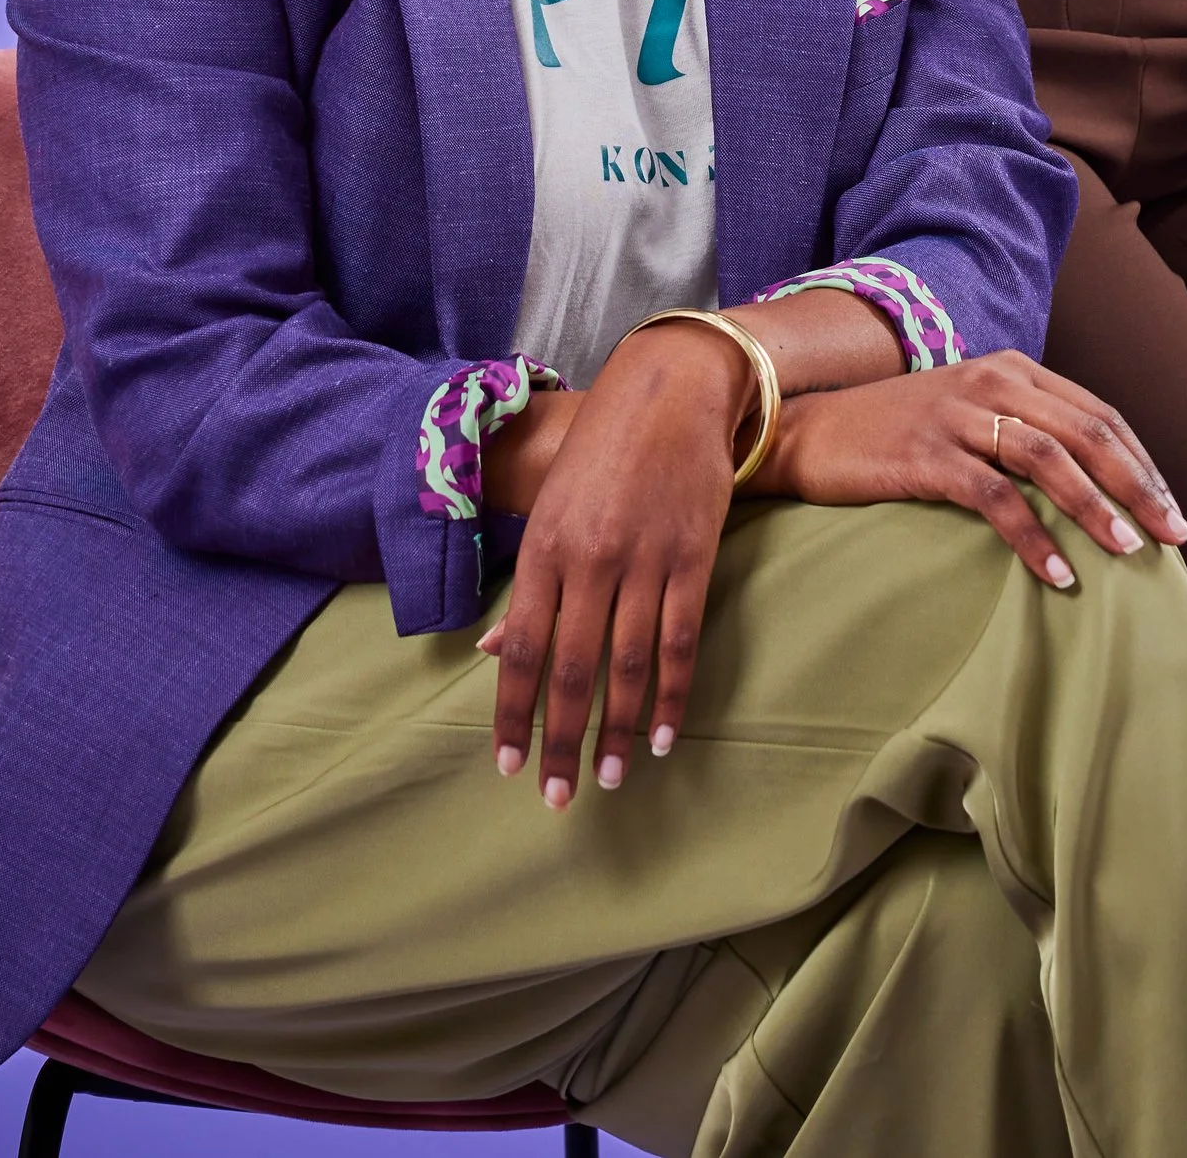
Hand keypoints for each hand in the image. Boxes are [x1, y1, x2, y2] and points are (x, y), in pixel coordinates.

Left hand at [479, 321, 742, 806]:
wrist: (671, 390)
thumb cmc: (601, 450)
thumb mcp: (551, 508)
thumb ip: (529, 585)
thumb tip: (494, 653)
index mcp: (547, 548)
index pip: (524, 649)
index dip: (515, 713)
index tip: (508, 766)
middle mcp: (591, 559)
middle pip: (573, 669)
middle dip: (562, 740)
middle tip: (558, 796)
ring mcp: (645, 560)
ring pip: (627, 665)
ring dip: (616, 730)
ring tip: (608, 778)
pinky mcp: (693, 558)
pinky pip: (680, 641)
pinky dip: (670, 696)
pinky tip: (660, 735)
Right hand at [755, 352, 1186, 579]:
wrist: (810, 429)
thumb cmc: (894, 431)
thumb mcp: (966, 412)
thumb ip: (1021, 428)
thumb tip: (1089, 483)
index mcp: (1011, 368)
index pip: (1098, 412)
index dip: (1141, 462)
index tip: (1172, 509)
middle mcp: (992, 381)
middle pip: (1086, 433)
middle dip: (1137, 487)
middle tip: (1174, 536)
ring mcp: (959, 415)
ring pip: (1050, 459)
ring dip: (1096, 508)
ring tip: (1128, 552)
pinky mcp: (927, 454)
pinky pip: (995, 497)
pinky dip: (1033, 536)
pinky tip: (1057, 573)